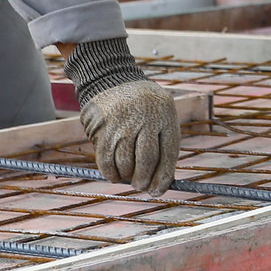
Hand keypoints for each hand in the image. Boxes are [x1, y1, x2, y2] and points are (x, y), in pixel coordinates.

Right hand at [79, 78, 180, 194]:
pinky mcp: (102, 127)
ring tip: (128, 177)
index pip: (168, 155)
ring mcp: (122, 123)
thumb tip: (158, 184)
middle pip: (146, 161)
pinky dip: (110, 173)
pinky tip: (114, 175)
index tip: (156, 191)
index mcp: (165, 117)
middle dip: (143, 180)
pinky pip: (105, 160)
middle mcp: (144, 120)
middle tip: (140, 186)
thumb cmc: (144, 107)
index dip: (163, 178)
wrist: (113, 79)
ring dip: (126, 177)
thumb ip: (162, 145)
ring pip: (124, 163)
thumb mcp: (162, 116)